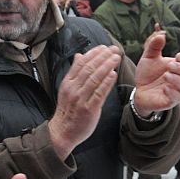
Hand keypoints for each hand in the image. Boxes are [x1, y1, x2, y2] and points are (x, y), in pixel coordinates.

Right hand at [47, 45, 119, 159]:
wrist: (63, 131)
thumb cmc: (68, 110)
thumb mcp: (67, 88)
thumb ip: (75, 72)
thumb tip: (79, 55)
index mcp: (68, 83)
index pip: (81, 63)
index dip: (93, 54)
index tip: (104, 47)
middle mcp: (73, 89)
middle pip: (89, 69)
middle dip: (103, 57)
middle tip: (114, 50)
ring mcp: (80, 99)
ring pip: (94, 79)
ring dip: (107, 66)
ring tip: (117, 58)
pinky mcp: (88, 109)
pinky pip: (99, 94)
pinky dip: (106, 83)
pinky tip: (113, 74)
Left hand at [133, 32, 179, 115]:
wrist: (139, 91)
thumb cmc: (147, 74)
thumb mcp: (148, 57)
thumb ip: (154, 46)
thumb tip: (161, 34)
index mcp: (177, 67)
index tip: (177, 56)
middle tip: (170, 66)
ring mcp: (176, 90)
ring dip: (176, 79)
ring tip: (165, 75)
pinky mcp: (170, 100)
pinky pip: (177, 97)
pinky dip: (172, 91)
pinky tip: (164, 87)